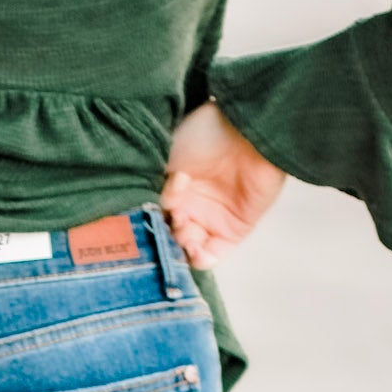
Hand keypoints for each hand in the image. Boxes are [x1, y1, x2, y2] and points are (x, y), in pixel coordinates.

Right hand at [161, 102, 286, 269]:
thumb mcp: (169, 153)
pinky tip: (195, 247)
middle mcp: (191, 204)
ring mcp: (211, 219)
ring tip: (187, 227)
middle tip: (177, 216)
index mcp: (173, 186)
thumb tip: (143, 207)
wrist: (248, 132)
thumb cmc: (208, 133)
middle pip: (167, 234)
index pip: (154, 214)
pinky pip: (210, 257)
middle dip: (166, 232)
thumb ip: (153, 183)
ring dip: (180, 246)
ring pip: (185, 249)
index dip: (150, 216)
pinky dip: (199, 259)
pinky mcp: (233, 231)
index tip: (155, 208)